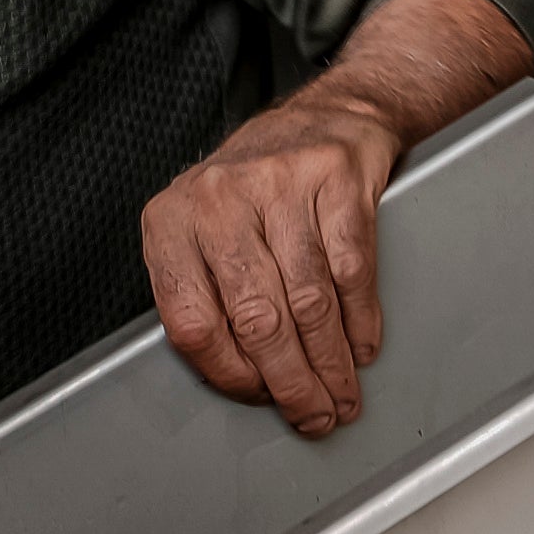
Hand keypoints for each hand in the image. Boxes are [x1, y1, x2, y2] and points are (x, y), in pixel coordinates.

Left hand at [142, 92, 404, 439]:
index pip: (191, 323)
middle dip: (292, 383)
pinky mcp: (336, 180)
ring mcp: (279, 184)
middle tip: (314, 415)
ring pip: (308, 303)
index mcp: (172, 219)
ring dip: (331, 364)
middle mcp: (218, 197)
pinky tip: (361, 348)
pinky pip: (350, 272)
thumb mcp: (205, 230)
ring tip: (341, 395)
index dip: (230, 375)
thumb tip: (242, 380)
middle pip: (257, 319)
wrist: (324, 118)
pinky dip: (360, 323)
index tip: (259, 399)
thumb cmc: (257, 189)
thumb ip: (208, 293)